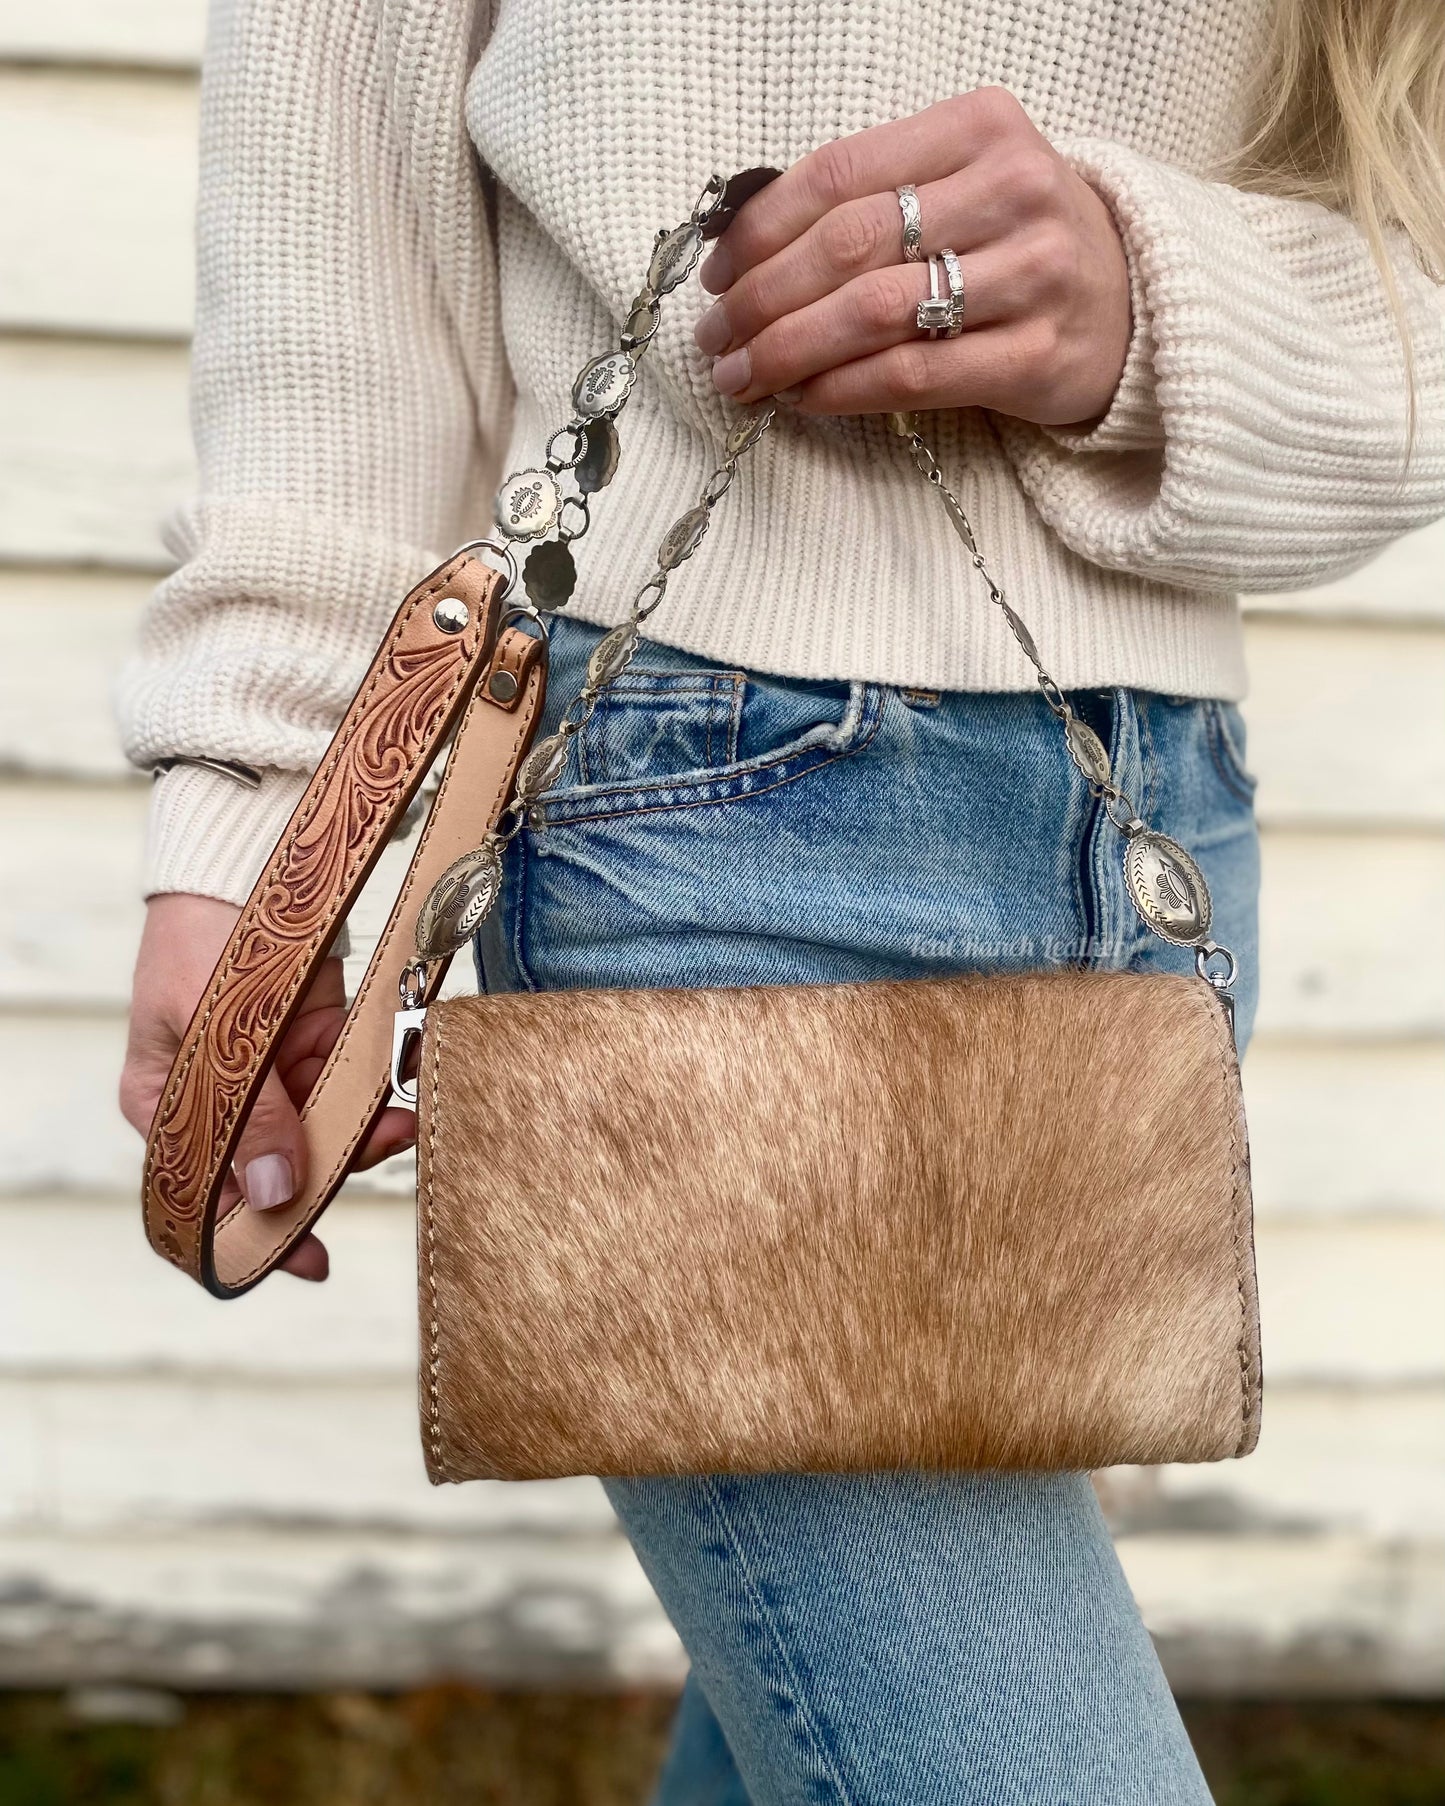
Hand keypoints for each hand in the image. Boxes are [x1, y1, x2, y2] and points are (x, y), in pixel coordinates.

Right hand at [120, 893, 414, 1280]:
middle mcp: (222, 1104)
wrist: (239, 860)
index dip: (254, 1238)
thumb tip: (276, 1195)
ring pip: (327, 1128)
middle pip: (280, 1167)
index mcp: (168, 1109)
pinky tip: (406, 1083)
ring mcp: (272, 1073)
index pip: (205, 1197)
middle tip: (384, 1147)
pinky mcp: (316, 1042)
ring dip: (368, 1127)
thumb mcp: (214, 1030)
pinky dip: (380, 1086)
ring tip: (405, 1116)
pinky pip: (352, 1083)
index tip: (308, 1265)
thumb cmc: (197, 940)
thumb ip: (254, 1114)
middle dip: (335, 1168)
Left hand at [694, 88, 1131, 427]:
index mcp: (981, 127)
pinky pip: (910, 375)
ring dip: (787, 351)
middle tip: (717, 335)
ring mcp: (1032, 276)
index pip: (839, 173)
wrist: (1132, 302)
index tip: (716, 272)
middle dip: (761, 297)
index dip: (760, 228)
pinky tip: (800, 397)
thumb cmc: (1018, 242)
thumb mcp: (961, 183)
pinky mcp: (1036, 356)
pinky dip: (840, 389)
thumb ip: (872, 197)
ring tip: (741, 375)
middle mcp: (1013, 191)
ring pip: (872, 313)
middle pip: (847, 246)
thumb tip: (743, 244)